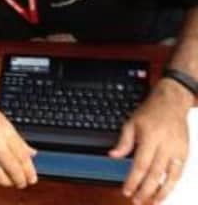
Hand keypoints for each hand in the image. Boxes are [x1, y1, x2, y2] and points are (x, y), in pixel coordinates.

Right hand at [0, 84, 37, 187]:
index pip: (22, 157)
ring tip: (12, 181)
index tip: (32, 177)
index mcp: (4, 131)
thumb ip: (17, 139)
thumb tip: (31, 153)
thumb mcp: (3, 121)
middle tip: (24, 182)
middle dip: (21, 179)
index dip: (29, 171)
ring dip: (7, 181)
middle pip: (12, 168)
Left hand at [109, 79, 192, 203]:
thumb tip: (112, 156)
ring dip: (160, 193)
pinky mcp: (185, 152)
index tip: (126, 190)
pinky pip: (179, 173)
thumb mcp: (131, 123)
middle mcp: (165, 146)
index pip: (141, 165)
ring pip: (170, 177)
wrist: (171, 102)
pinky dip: (172, 184)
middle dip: (145, 191)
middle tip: (137, 201)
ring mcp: (177, 150)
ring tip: (151, 202)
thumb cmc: (151, 112)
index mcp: (150, 138)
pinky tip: (165, 191)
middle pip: (155, 175)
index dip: (133, 180)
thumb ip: (123, 142)